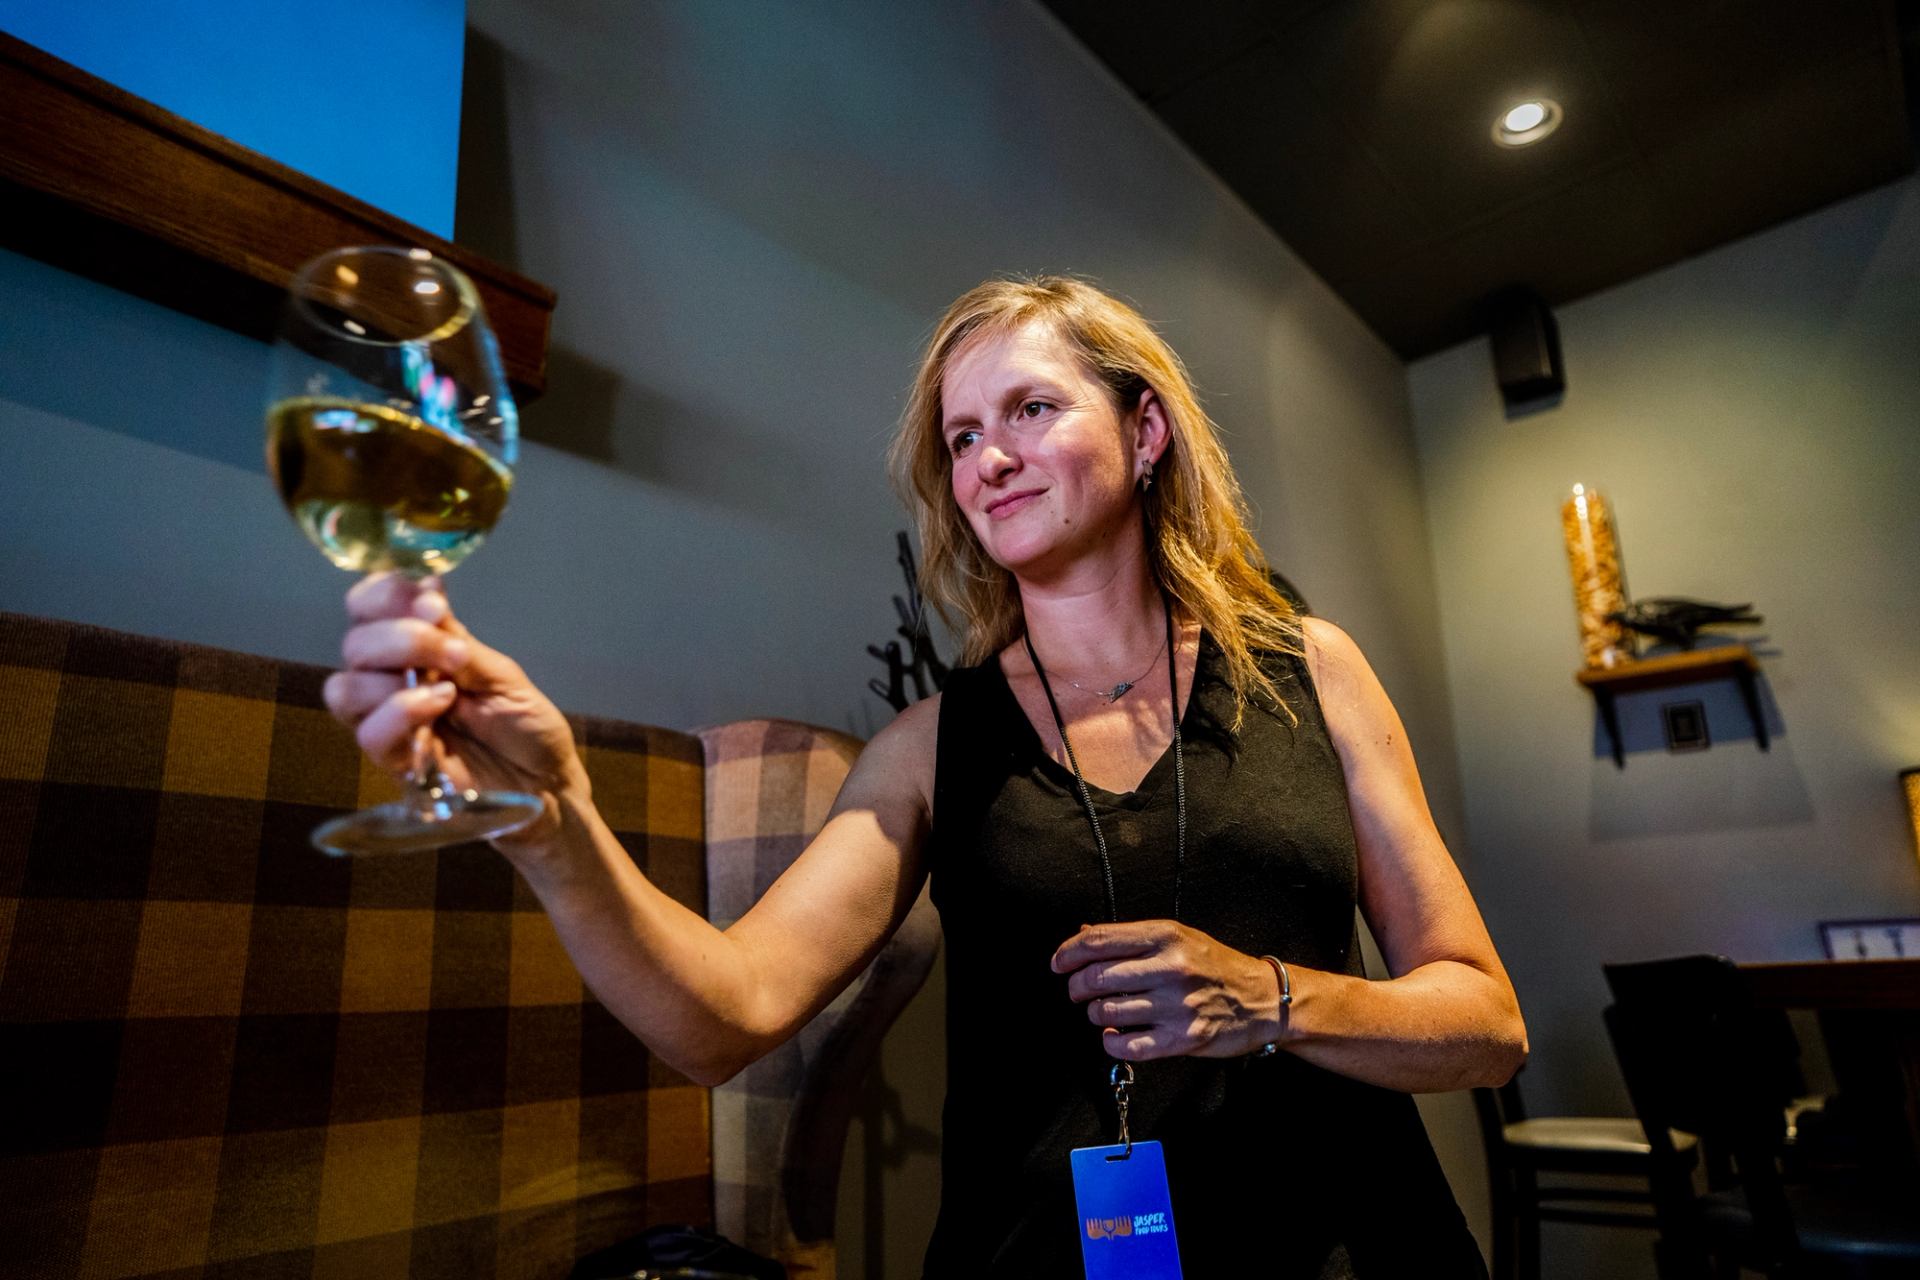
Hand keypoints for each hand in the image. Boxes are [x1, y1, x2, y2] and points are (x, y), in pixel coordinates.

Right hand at [323, 573, 587, 844]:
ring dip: (395, 673)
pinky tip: (441, 706)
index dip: (385, 594)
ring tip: (450, 685)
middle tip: (453, 651)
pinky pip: (368, 733)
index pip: (369, 609)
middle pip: (355, 643)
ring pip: (345, 686)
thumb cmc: (529, 730)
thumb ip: (457, 640)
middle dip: (401, 636)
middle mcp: (395, 680)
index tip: (430, 599)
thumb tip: (426, 590)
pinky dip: (401, 711)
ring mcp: (391, 723)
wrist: (548, 788)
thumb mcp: (503, 675)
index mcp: (420, 649)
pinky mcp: (395, 763)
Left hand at [1050, 920, 1280, 1060]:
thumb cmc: (1215, 966)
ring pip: (1108, 1012)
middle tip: (1077, 992)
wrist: (1263, 999)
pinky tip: (1115, 1036)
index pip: (1099, 940)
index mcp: (1166, 936)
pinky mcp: (1183, 1039)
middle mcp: (1170, 968)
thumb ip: (1131, 938)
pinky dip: (1111, 1043)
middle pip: (1096, 978)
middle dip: (1076, 987)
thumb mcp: (1179, 938)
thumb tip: (1083, 934)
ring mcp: (1177, 1005)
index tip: (1058, 963)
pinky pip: (1128, 1046)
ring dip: (1095, 1015)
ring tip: (1103, 1012)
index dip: (1069, 952)